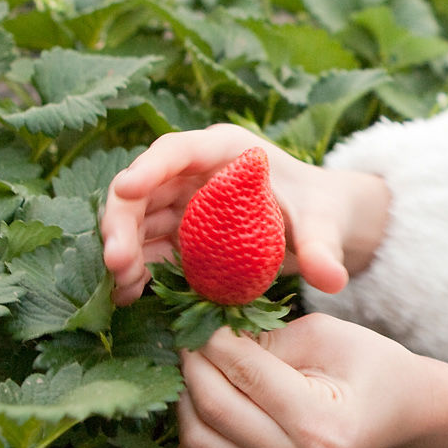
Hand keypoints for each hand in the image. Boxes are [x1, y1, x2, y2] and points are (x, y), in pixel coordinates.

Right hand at [100, 125, 388, 305]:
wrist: (320, 226)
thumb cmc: (321, 210)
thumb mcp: (324, 225)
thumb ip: (322, 248)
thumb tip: (331, 279)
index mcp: (226, 150)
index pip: (178, 150)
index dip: (149, 167)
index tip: (127, 188)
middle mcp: (195, 172)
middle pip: (144, 188)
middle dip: (122, 222)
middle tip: (116, 262)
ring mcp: (183, 203)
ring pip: (138, 221)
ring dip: (124, 252)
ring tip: (122, 288)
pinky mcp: (180, 234)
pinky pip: (149, 250)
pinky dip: (137, 271)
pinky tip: (129, 297)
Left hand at [174, 315, 447, 447]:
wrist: (401, 408)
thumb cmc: (369, 363)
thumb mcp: (324, 333)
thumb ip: (264, 340)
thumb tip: (206, 339)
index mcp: (322, 426)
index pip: (245, 376)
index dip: (213, 340)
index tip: (203, 316)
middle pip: (213, 411)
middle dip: (193, 364)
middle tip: (193, 335)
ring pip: (197, 444)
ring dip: (187, 398)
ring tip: (202, 368)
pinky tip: (208, 414)